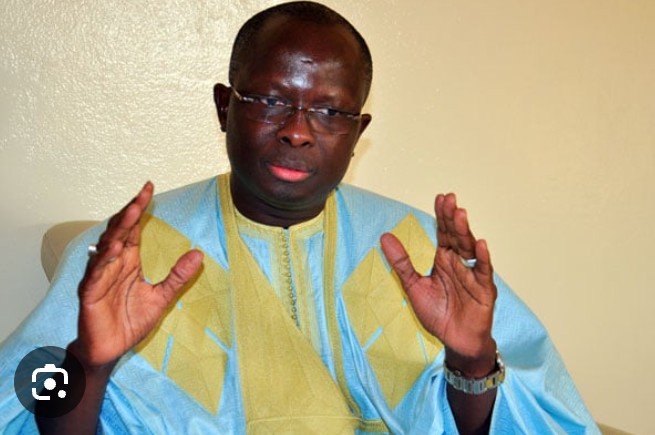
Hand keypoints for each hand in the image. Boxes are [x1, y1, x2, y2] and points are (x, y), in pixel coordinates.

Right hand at [71, 182, 202, 368]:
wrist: (110, 350)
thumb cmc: (130, 322)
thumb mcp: (162, 298)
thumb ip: (178, 276)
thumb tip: (198, 254)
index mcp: (127, 262)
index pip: (133, 229)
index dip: (140, 208)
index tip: (150, 189)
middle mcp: (112, 264)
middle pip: (119, 230)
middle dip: (130, 211)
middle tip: (143, 193)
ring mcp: (99, 276)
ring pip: (106, 246)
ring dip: (119, 228)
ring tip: (132, 211)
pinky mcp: (89, 293)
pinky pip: (96, 273)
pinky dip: (104, 259)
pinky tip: (115, 247)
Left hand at [380, 193, 496, 375]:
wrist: (455, 342)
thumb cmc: (438, 314)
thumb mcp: (414, 287)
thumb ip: (401, 263)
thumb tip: (384, 237)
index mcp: (444, 260)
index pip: (443, 233)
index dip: (441, 216)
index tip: (440, 198)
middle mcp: (460, 263)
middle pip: (456, 236)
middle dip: (452, 218)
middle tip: (450, 199)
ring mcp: (473, 275)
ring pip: (469, 249)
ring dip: (465, 232)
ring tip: (460, 214)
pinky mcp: (484, 290)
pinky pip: (483, 272)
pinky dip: (482, 258)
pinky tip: (480, 244)